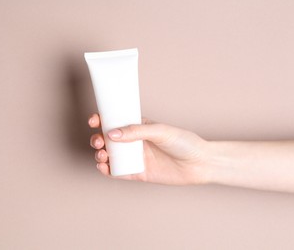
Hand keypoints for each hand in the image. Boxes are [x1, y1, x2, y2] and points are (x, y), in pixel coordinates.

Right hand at [88, 113, 211, 184]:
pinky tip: (104, 168)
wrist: (200, 164)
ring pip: (110, 156)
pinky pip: (118, 172)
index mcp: (139, 127)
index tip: (94, 120)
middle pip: (108, 140)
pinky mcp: (138, 173)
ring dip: (100, 155)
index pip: (116, 122)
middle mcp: (135, 142)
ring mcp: (136, 158)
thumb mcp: (160, 131)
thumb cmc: (185, 143)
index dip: (102, 120)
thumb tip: (112, 133)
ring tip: (102, 155)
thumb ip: (136, 131)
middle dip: (98, 140)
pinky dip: (107, 171)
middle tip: (99, 142)